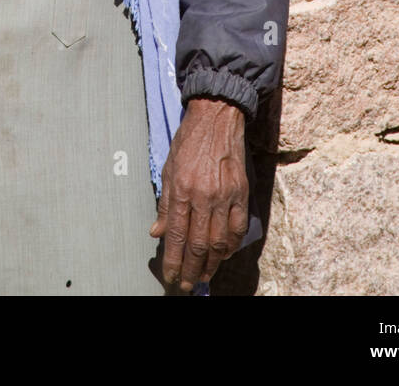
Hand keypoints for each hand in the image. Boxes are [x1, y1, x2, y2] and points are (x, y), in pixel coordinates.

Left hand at [150, 97, 247, 292]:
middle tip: (186, 283)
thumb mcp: (168, 168)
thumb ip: (164, 203)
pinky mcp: (241, 192)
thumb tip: (157, 231)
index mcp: (182, 188)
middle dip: (190, 268)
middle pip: (198, 244)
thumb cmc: (189, 140)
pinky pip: (237, 227)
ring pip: (219, 241)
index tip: (170, 276)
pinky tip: (223, 254)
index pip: (176, 235)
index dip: (173, 260)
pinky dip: (231, 245)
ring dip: (211, 263)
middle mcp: (204, 195)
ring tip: (203, 274)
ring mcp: (225, 195)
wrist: (216, 116)